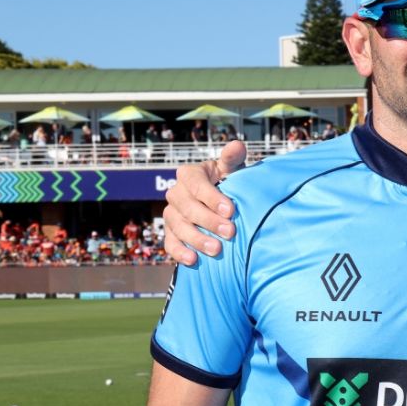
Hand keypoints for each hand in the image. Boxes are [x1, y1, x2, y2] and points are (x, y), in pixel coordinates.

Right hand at [162, 141, 246, 264]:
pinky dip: (179, 252)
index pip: (196, 184)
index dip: (212, 197)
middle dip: (208, 220)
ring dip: (196, 239)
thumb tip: (237, 145)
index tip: (231, 210)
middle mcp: (176, 193)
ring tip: (217, 250)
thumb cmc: (229, 183)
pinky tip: (193, 260)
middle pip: (186, 208)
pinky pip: (170, 243)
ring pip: (178, 226)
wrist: (223, 205)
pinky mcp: (171, 233)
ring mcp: (171, 214)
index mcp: (190, 175)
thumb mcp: (232, 169)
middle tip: (230, 232)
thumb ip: (233, 158)